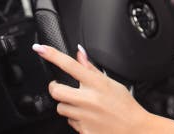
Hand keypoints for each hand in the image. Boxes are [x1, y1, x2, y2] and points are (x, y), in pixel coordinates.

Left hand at [32, 43, 150, 133]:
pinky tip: (88, 116)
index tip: (40, 48)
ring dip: (67, 105)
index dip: (53, 55)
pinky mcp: (82, 129)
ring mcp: (84, 116)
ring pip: (61, 107)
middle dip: (55, 87)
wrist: (133, 128)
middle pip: (56, 90)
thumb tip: (79, 54)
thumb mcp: (111, 82)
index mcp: (97, 83)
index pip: (70, 65)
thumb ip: (91, 68)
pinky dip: (75, 118)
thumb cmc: (124, 104)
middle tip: (60, 86)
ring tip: (82, 104)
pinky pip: (69, 121)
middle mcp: (88, 99)